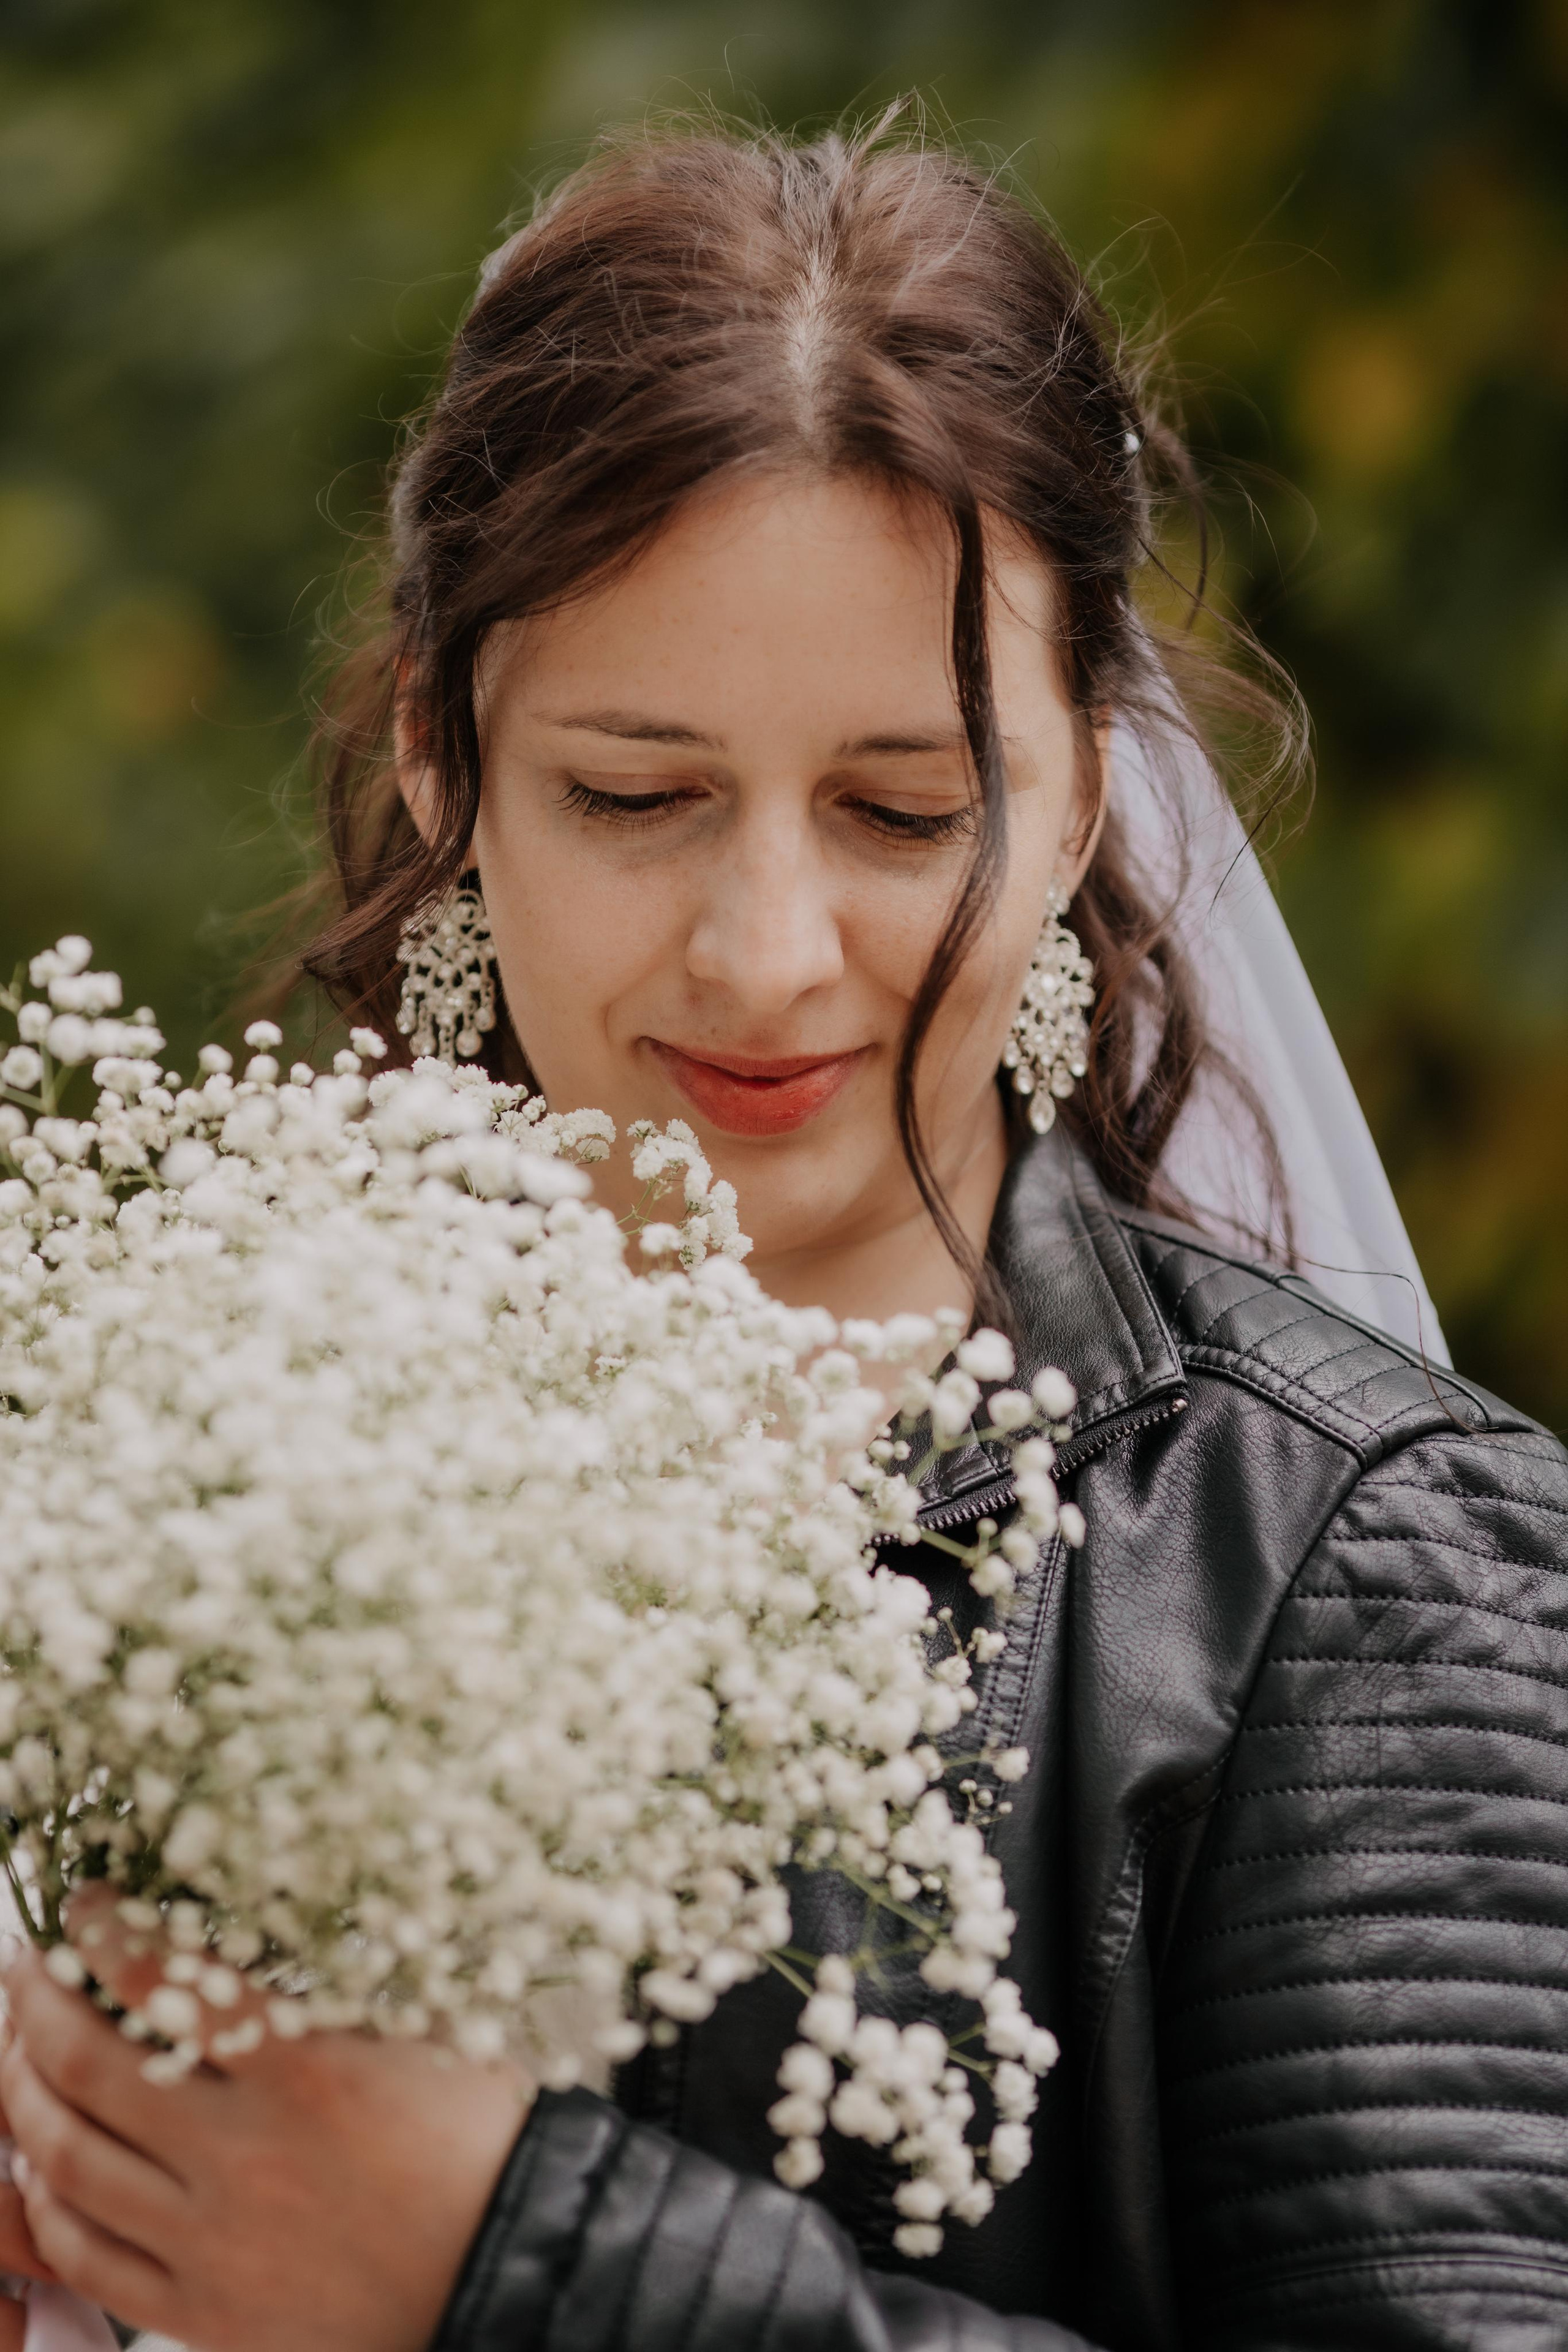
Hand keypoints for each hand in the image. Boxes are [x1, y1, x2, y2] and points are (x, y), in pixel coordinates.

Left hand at [0, 1898, 534, 2351]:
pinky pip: (90, 2259)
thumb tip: (254, 1922)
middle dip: (37, 2001)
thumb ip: (330, 1984)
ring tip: (17, 2054)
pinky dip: (48, 2208)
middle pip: (87, 2066)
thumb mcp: (420, 2028)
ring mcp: (215, 2242)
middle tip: (25, 1965)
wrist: (509, 2273)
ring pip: (68, 2162)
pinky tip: (44, 2169)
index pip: (161, 1978)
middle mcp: (244, 2156)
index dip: (106, 1930)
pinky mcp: (206, 2313)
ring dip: (23, 2095)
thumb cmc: (479, 2142)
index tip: (88, 1904)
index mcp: (302, 2071)